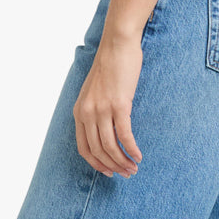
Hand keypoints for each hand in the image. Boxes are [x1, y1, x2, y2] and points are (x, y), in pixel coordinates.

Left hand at [73, 30, 145, 176]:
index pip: (84, 148)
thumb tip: (105, 129)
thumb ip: (95, 109)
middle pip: (98, 150)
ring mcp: (102, 109)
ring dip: (123, 161)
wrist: (117, 44)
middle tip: (127, 174)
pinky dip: (132, 149)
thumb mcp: (94, 91)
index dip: (96, 164)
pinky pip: (124, 135)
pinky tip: (139, 155)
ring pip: (110, 146)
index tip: (109, 172)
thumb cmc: (110, 65)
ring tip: (134, 168)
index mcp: (79, 111)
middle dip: (113, 166)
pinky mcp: (119, 105)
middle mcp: (87, 112)